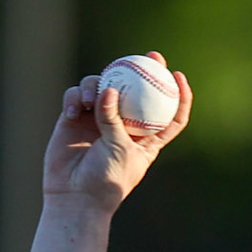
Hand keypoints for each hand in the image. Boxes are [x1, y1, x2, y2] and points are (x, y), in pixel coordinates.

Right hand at [42, 51, 191, 213]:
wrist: (75, 195)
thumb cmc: (106, 179)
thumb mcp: (119, 149)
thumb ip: (114, 119)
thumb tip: (109, 89)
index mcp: (147, 138)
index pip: (170, 115)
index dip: (179, 95)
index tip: (178, 76)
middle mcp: (124, 125)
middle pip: (137, 92)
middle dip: (142, 71)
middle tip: (146, 56)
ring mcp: (98, 120)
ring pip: (101, 88)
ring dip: (96, 87)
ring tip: (91, 98)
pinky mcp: (74, 119)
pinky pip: (76, 97)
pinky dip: (74, 98)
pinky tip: (73, 110)